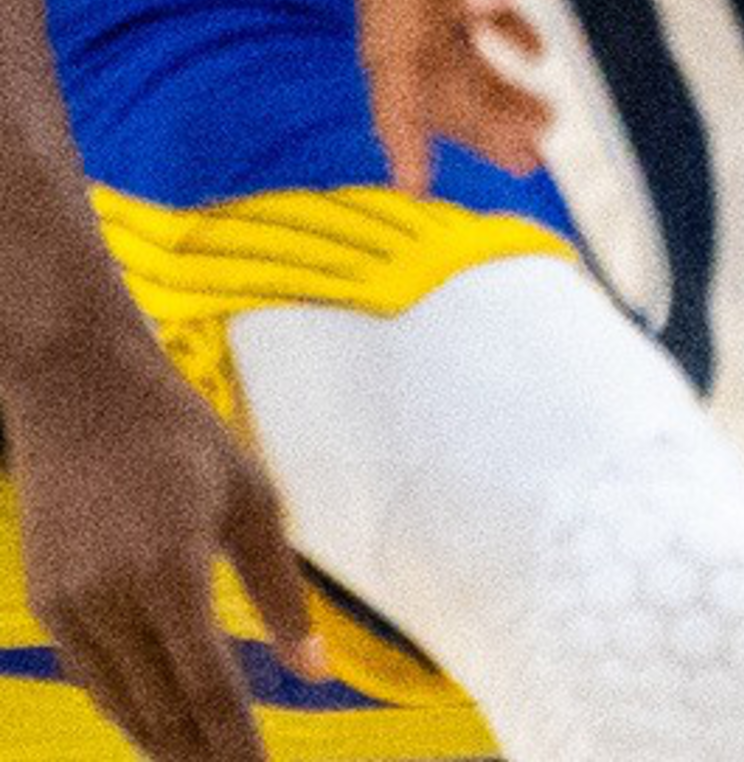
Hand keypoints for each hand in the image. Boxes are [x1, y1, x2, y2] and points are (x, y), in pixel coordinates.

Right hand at [8, 309, 317, 754]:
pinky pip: (91, 676)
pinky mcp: (47, 604)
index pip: (209, 689)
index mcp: (172, 572)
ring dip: (161, 741)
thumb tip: (317, 673)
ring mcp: (70, 606)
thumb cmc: (186, 440)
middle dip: (200, 756)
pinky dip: (125, 705)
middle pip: (160, 710)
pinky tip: (154, 721)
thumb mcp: (252, 502)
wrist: (84, 396)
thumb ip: (283, 593)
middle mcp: (114, 599)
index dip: (236, 744)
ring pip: (121, 703)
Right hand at [291, 0, 550, 189]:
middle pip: (421, 54)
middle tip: (535, 162)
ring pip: (429, 28)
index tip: (417, 185)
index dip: (410, 118)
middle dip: (472, 115)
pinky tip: (524, 49)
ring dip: (480, 78)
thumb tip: (490, 12)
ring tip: (541, 124)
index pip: (398, 46)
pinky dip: (479, 26)